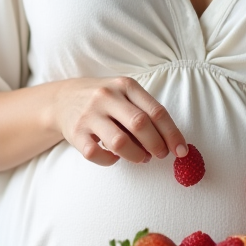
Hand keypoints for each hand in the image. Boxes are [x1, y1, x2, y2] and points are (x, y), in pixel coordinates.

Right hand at [52, 77, 186, 166]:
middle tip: (161, 155)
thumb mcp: (124, 94)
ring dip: (136, 155)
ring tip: (141, 157)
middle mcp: (107, 97)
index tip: (181, 151)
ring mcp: (90, 115)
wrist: (63, 99)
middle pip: (140, 124)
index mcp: (125, 85)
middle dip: (156, 145)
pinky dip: (110, 160)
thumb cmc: (104, 100)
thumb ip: (144, 112)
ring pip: (120, 142)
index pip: (156, 111)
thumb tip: (170, 141)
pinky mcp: (75, 133)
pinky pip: (97, 154)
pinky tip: (115, 157)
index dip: (172, 133)